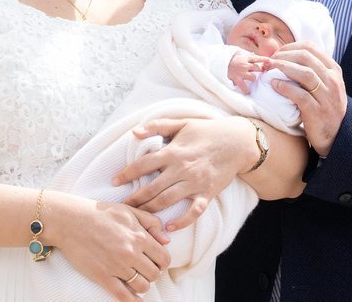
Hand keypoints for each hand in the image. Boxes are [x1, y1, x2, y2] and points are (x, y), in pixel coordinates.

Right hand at [52, 193, 171, 300]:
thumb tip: (167, 240)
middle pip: (155, 274)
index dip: (163, 262)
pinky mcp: (103, 276)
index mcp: (139, 236)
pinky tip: (135, 300)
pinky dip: (132, 301)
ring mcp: (117, 266)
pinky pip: (123, 296)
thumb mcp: (129, 211)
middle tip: (145, 270)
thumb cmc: (100, 213)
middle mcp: (131, 253)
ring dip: (142, 285)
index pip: (164, 258)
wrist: (71, 221)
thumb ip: (151, 223)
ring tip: (136, 279)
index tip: (156, 262)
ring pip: (142, 286)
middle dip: (152, 273)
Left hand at [113, 116, 253, 230]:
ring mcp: (195, 183)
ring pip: (167, 201)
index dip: (126, 174)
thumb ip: (158, 125)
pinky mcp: (208, 193)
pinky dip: (182, 222)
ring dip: (150, 211)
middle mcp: (181, 169)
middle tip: (121, 207)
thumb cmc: (207, 131)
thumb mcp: (182, 122)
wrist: (237, 142)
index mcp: (173, 151)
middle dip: (134, 199)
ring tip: (137, 217)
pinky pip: (194, 212)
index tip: (114, 182)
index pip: (143, 165)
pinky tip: (169, 228)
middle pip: (152, 188)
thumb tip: (135, 131)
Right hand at [227, 53, 267, 92]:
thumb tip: (257, 56)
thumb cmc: (232, 60)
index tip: (270, 61)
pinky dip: (246, 89)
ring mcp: (241, 72)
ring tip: (249, 78)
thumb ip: (248, 57)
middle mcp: (244, 64)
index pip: (257, 58)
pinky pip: (244, 86)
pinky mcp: (237, 78)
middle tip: (260, 71)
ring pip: (253, 77)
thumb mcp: (240, 55)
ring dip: (253, 78)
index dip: (264, 59)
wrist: (221, 64)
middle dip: (260, 70)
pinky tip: (248, 91)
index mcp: (245, 58)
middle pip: (258, 68)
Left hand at [266, 41, 346, 156]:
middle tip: (268, 62)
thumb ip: (307, 69)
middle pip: (305, 57)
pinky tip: (274, 85)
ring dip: (283, 68)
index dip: (290, 47)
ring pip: (305, 73)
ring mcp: (327, 96)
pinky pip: (301, 95)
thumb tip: (279, 52)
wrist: (336, 135)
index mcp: (333, 70)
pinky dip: (285, 88)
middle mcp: (333, 80)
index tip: (276, 54)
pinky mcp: (318, 111)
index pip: (310, 47)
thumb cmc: (323, 106)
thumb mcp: (322, 84)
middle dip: (283, 56)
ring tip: (268, 69)